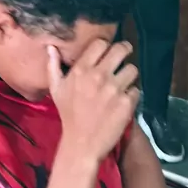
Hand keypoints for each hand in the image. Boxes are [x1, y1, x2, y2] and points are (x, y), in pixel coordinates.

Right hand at [48, 41, 138, 164]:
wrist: (81, 144)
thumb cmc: (68, 115)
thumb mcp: (56, 89)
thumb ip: (53, 66)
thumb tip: (51, 46)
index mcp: (81, 70)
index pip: (101, 43)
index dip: (106, 46)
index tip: (108, 52)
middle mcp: (99, 76)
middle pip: (121, 49)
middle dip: (125, 50)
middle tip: (125, 55)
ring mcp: (114, 89)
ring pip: (133, 69)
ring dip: (130, 75)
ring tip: (125, 82)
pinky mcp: (126, 103)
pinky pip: (136, 90)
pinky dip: (132, 95)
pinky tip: (125, 100)